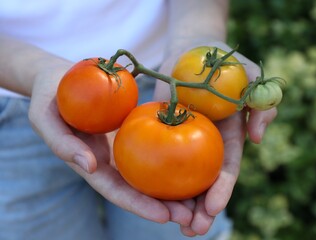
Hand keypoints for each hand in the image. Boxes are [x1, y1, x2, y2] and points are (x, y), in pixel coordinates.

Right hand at [27, 64, 195, 225]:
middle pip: (137, 189)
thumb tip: (88, 167)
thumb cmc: (49, 98)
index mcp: (90, 164)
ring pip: (150, 172)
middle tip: (190, 217)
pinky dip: (172, 157)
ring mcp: (123, 147)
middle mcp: (110, 161)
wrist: (61, 80)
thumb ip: (62, 144)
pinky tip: (194, 162)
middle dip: (162, 206)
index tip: (163, 216)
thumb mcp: (45, 118)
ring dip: (173, 188)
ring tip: (200, 200)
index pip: (116, 191)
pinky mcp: (134, 130)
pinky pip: (155, 145)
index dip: (137, 205)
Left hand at [154, 42, 276, 235]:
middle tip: (192, 230)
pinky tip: (146, 194)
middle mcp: (206, 145)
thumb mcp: (252, 78)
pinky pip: (157, 155)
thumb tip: (258, 139)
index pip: (227, 170)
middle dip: (200, 209)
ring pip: (180, 176)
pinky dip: (155, 176)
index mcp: (229, 138)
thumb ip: (262, 106)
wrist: (194, 48)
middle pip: (204, 182)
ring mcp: (182, 139)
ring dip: (178, 201)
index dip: (222, 191)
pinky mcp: (161, 130)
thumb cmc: (226, 63)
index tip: (212, 209)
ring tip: (170, 222)